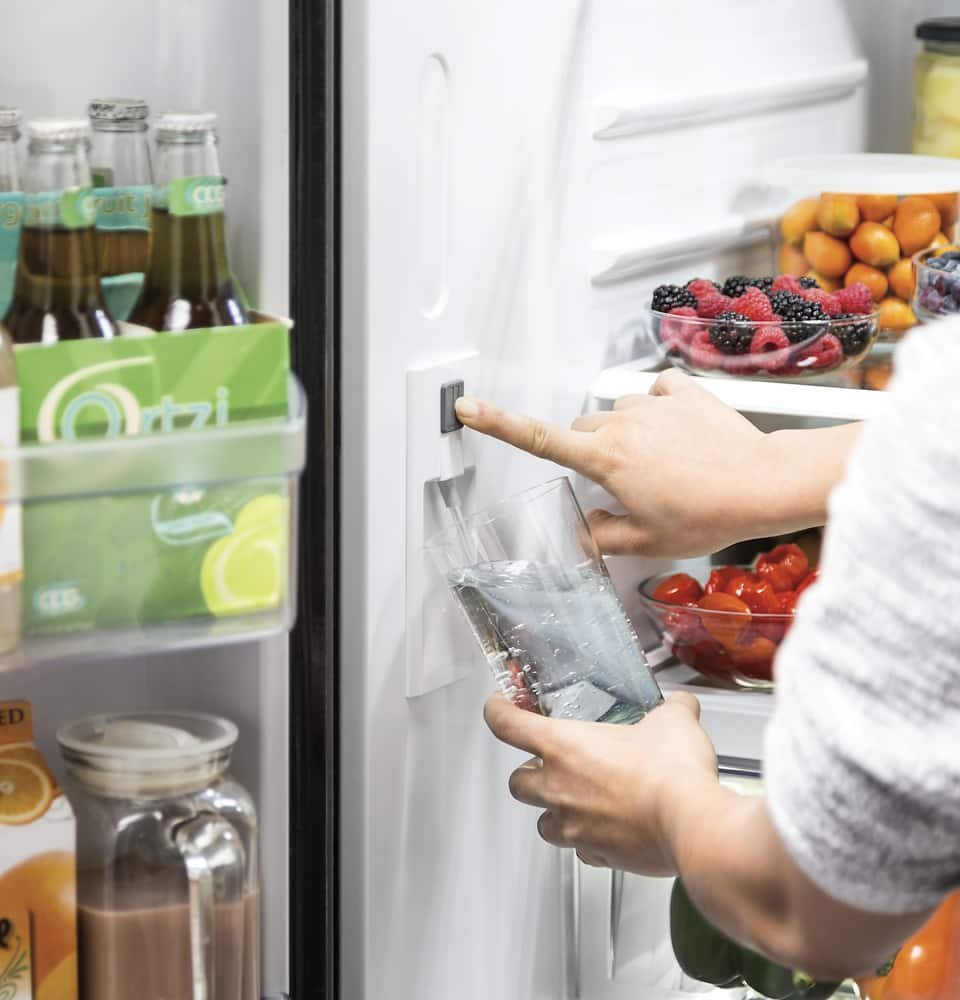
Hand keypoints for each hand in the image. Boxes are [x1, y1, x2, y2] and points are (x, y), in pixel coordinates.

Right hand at [456, 370, 857, 558]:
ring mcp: (653, 403)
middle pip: (584, 430)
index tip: (469, 407)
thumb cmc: (709, 514)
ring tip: (663, 464)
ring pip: (618, 414)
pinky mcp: (682, 391)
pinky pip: (655, 393)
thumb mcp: (648, 541)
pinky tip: (679, 433)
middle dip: (591, 453)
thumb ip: (604, 535)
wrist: (764, 482)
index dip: (499, 424)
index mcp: (606, 459)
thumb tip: (584, 530)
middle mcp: (623, 424)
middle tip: (625, 484)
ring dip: (627, 434)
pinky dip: (659, 410)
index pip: (540, 440)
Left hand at [484, 691, 717, 874]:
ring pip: (543, 822)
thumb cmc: (671, 773)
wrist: (692, 825)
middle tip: (550, 764)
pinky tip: (608, 829)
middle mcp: (559, 788)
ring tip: (579, 800)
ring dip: (554, 811)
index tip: (499, 706)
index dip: (497, 710)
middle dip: (528, 773)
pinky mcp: (596, 855)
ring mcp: (574, 826)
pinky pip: (579, 849)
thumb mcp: (673, 721)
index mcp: (564, 747)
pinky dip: (587, 840)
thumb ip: (671, 709)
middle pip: (516, 782)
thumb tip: (680, 705)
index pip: (507, 724)